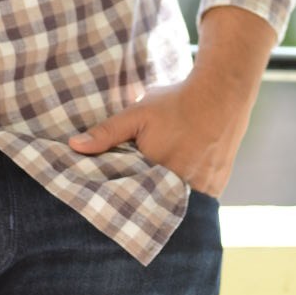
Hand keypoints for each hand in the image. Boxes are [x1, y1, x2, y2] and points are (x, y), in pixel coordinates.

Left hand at [68, 5, 276, 196]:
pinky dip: (188, 191)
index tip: (114, 187)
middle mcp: (180, 187)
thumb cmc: (175, 103)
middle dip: (145, 196)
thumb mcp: (136, 115)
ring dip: (167, 194)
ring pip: (177, 201)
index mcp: (156, 173)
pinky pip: (197, 197)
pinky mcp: (217, 186)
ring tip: (164, 176)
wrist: (221, 93)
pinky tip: (184, 173)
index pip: (132, 194)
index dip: (123, 190)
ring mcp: (202, 189)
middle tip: (140, 182)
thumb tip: (74, 146)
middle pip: (155, 200)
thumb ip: (106, 133)